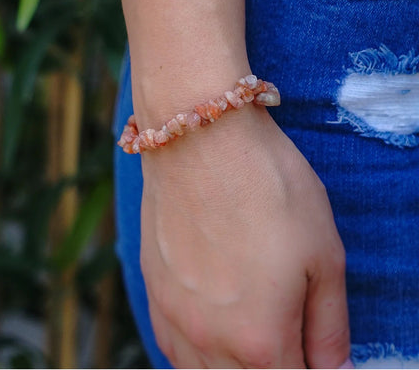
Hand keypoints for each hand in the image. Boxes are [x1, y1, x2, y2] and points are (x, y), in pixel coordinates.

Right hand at [139, 105, 350, 367]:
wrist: (202, 138)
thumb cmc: (267, 186)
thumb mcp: (324, 254)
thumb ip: (330, 324)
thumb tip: (333, 366)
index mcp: (260, 340)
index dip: (311, 369)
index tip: (313, 349)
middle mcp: (208, 339)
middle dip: (273, 366)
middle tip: (287, 334)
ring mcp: (173, 314)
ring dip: (231, 366)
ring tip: (249, 333)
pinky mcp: (152, 287)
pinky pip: (170, 344)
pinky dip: (195, 352)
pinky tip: (209, 328)